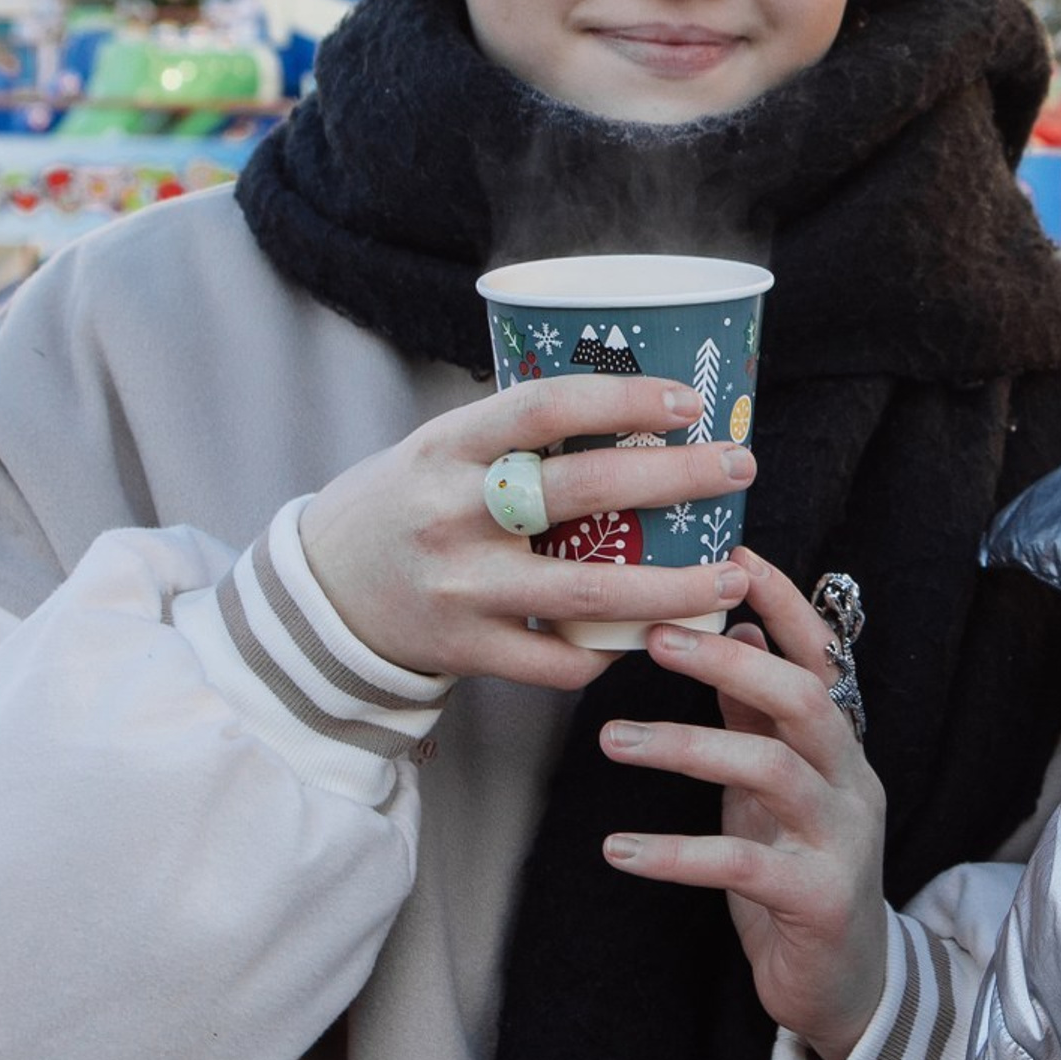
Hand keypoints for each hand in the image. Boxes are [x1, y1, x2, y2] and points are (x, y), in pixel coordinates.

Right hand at [298, 374, 754, 689]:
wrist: (320, 595)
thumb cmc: (407, 505)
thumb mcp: (442, 450)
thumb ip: (517, 437)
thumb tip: (638, 406)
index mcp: (447, 446)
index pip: (544, 407)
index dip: (622, 399)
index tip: (688, 401)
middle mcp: (452, 513)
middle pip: (584, 491)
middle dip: (677, 478)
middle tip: (740, 467)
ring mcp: (459, 587)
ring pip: (590, 590)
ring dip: (675, 586)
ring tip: (732, 575)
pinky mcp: (465, 651)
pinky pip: (559, 660)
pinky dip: (613, 650)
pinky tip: (653, 636)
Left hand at [595, 551, 891, 1059]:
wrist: (846, 986)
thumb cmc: (799, 872)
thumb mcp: (773, 787)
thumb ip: (756, 716)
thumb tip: (736, 628)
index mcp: (839, 746)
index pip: (821, 656)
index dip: (782, 602)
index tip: (732, 554)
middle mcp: (851, 781)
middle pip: (803, 699)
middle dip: (730, 660)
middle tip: (656, 636)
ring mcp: (841, 839)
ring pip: (773, 770)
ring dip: (688, 746)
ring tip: (611, 739)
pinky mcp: (818, 899)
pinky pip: (744, 864)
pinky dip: (677, 853)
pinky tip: (619, 849)